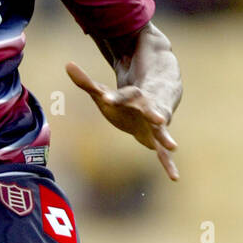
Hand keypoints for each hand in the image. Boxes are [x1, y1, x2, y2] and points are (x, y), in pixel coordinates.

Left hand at [65, 60, 178, 180]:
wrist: (155, 99)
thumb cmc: (125, 99)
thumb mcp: (103, 92)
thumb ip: (86, 82)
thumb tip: (67, 65)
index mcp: (133, 96)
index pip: (124, 95)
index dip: (115, 97)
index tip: (106, 98)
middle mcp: (148, 108)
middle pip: (151, 110)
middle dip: (154, 114)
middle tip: (160, 119)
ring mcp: (155, 124)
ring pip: (162, 132)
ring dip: (167, 138)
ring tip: (173, 146)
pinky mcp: (157, 138)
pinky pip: (164, 154)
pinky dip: (169, 165)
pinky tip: (175, 177)